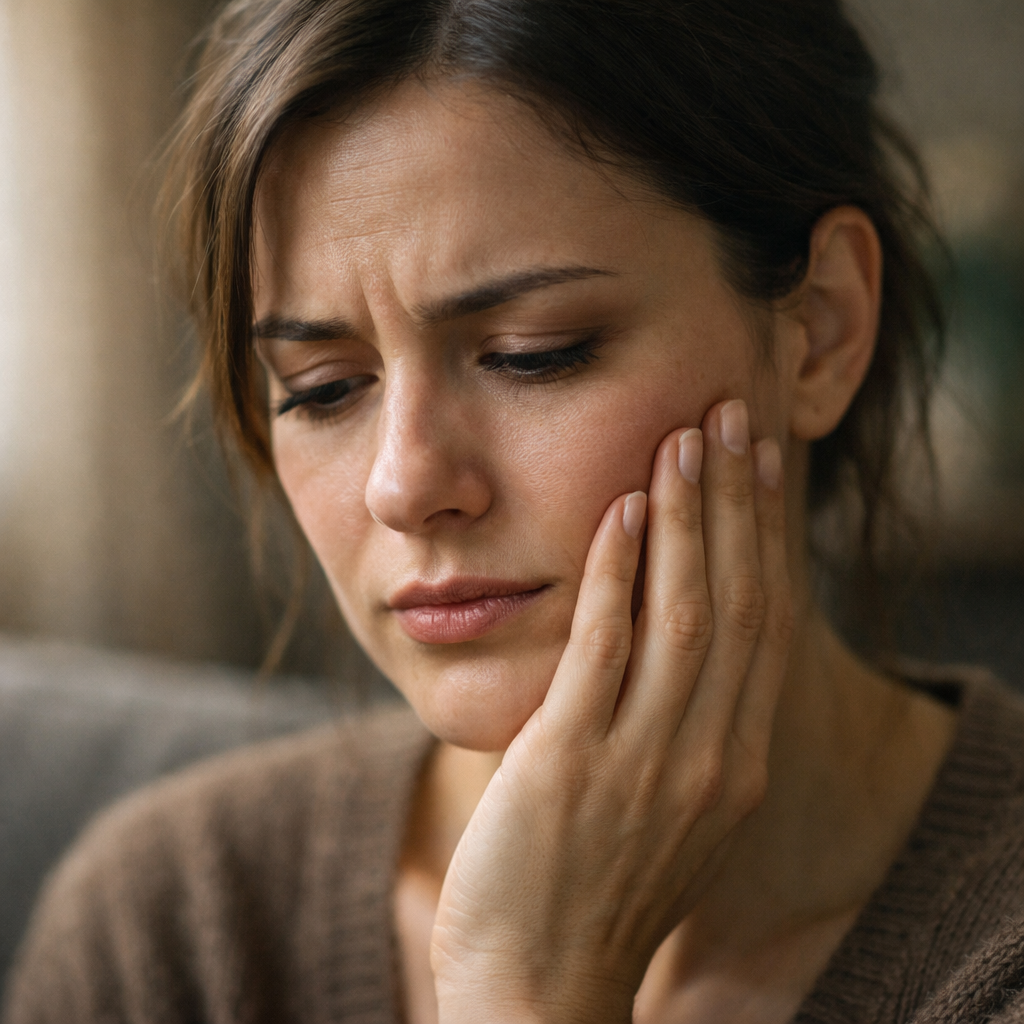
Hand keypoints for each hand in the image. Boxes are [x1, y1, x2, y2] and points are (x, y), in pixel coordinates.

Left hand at [430, 399, 793, 1023]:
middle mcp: (709, 756)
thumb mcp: (665, 807)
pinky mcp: (571, 763)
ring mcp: (645, 761)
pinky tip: (621, 510)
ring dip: (687, 518)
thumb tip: (670, 638)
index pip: (765, 623)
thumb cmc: (591, 888)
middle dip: (736, 502)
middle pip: (736, 602)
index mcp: (734, 763)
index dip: (765, 535)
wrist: (538, 986)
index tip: (760, 463)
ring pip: (684, 614)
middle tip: (730, 418)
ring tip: (684, 439)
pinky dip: (619, 572)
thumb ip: (681, 727)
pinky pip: (605, 649)